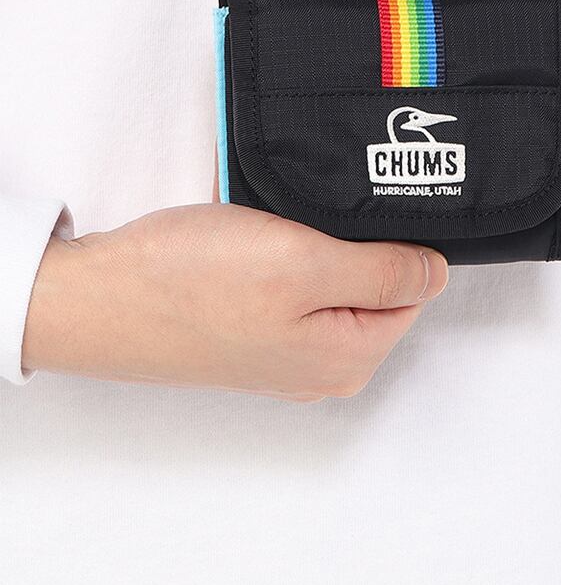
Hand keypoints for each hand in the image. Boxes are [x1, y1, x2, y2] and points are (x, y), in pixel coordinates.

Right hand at [23, 205, 447, 399]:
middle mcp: (322, 368)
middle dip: (351, 244)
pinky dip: (282, 259)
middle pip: (374, 289)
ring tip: (274, 227)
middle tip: (305, 217)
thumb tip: (438, 273)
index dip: (392, 242)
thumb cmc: (194, 281)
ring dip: (313, 248)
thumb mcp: (305, 264)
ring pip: (331, 284)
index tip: (350, 216)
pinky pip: (292, 290)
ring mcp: (283, 355)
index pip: (414, 290)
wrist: (99, 299)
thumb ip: (383, 272)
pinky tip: (253, 242)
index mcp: (349, 358)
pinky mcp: (250, 335)